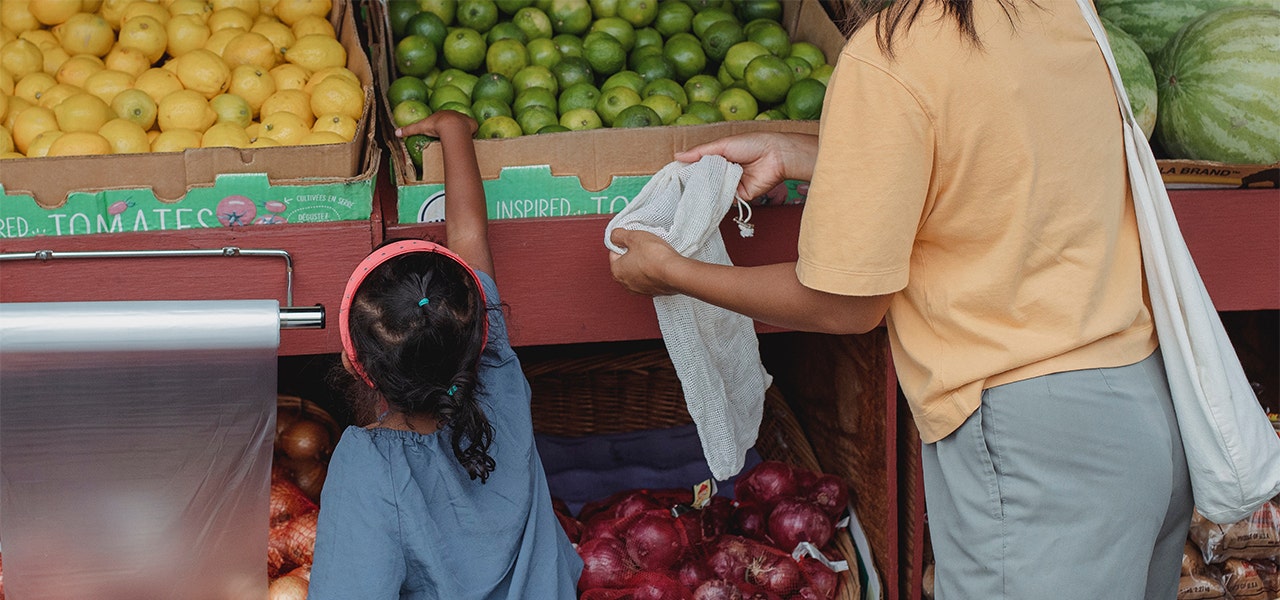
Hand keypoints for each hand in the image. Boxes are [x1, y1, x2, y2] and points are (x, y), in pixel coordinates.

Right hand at [395, 110, 477, 139]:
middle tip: (452, 136)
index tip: (441, 131)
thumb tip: (396, 133)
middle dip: (454, 126)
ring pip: (464, 125)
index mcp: (443, 114)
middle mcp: (454, 114)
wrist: (452, 126)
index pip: (442, 119)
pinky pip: (473, 129)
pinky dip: (472, 134)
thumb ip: (409, 130)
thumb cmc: (435, 126)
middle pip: (454, 121)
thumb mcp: (420, 127)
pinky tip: (471, 139)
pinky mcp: (473, 124)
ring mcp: (464, 118)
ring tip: (462, 139)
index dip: (441, 124)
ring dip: (464, 130)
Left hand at [609, 229, 683, 295]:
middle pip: (625, 263)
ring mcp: (640, 289)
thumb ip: (618, 235)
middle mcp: (626, 283)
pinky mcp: (653, 291)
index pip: (614, 252)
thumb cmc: (655, 257)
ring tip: (653, 254)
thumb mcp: (633, 237)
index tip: (633, 239)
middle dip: (634, 253)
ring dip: (644, 262)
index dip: (624, 242)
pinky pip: (650, 278)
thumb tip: (614, 236)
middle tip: (644, 246)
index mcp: (616, 271)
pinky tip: (660, 264)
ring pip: (638, 271)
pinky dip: (653, 271)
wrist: (675, 272)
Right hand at [674, 132, 816, 200]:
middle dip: (694, 183)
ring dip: (705, 191)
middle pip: (705, 181)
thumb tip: (677, 156)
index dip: (687, 171)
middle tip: (677, 188)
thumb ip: (700, 152)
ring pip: (713, 192)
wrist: (775, 156)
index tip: (673, 176)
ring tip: (689, 193)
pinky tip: (707, 199)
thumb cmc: (752, 144)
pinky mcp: (739, 197)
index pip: (699, 166)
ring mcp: (731, 186)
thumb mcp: (722, 145)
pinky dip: (717, 199)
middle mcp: (724, 173)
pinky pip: (724, 201)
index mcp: (719, 158)